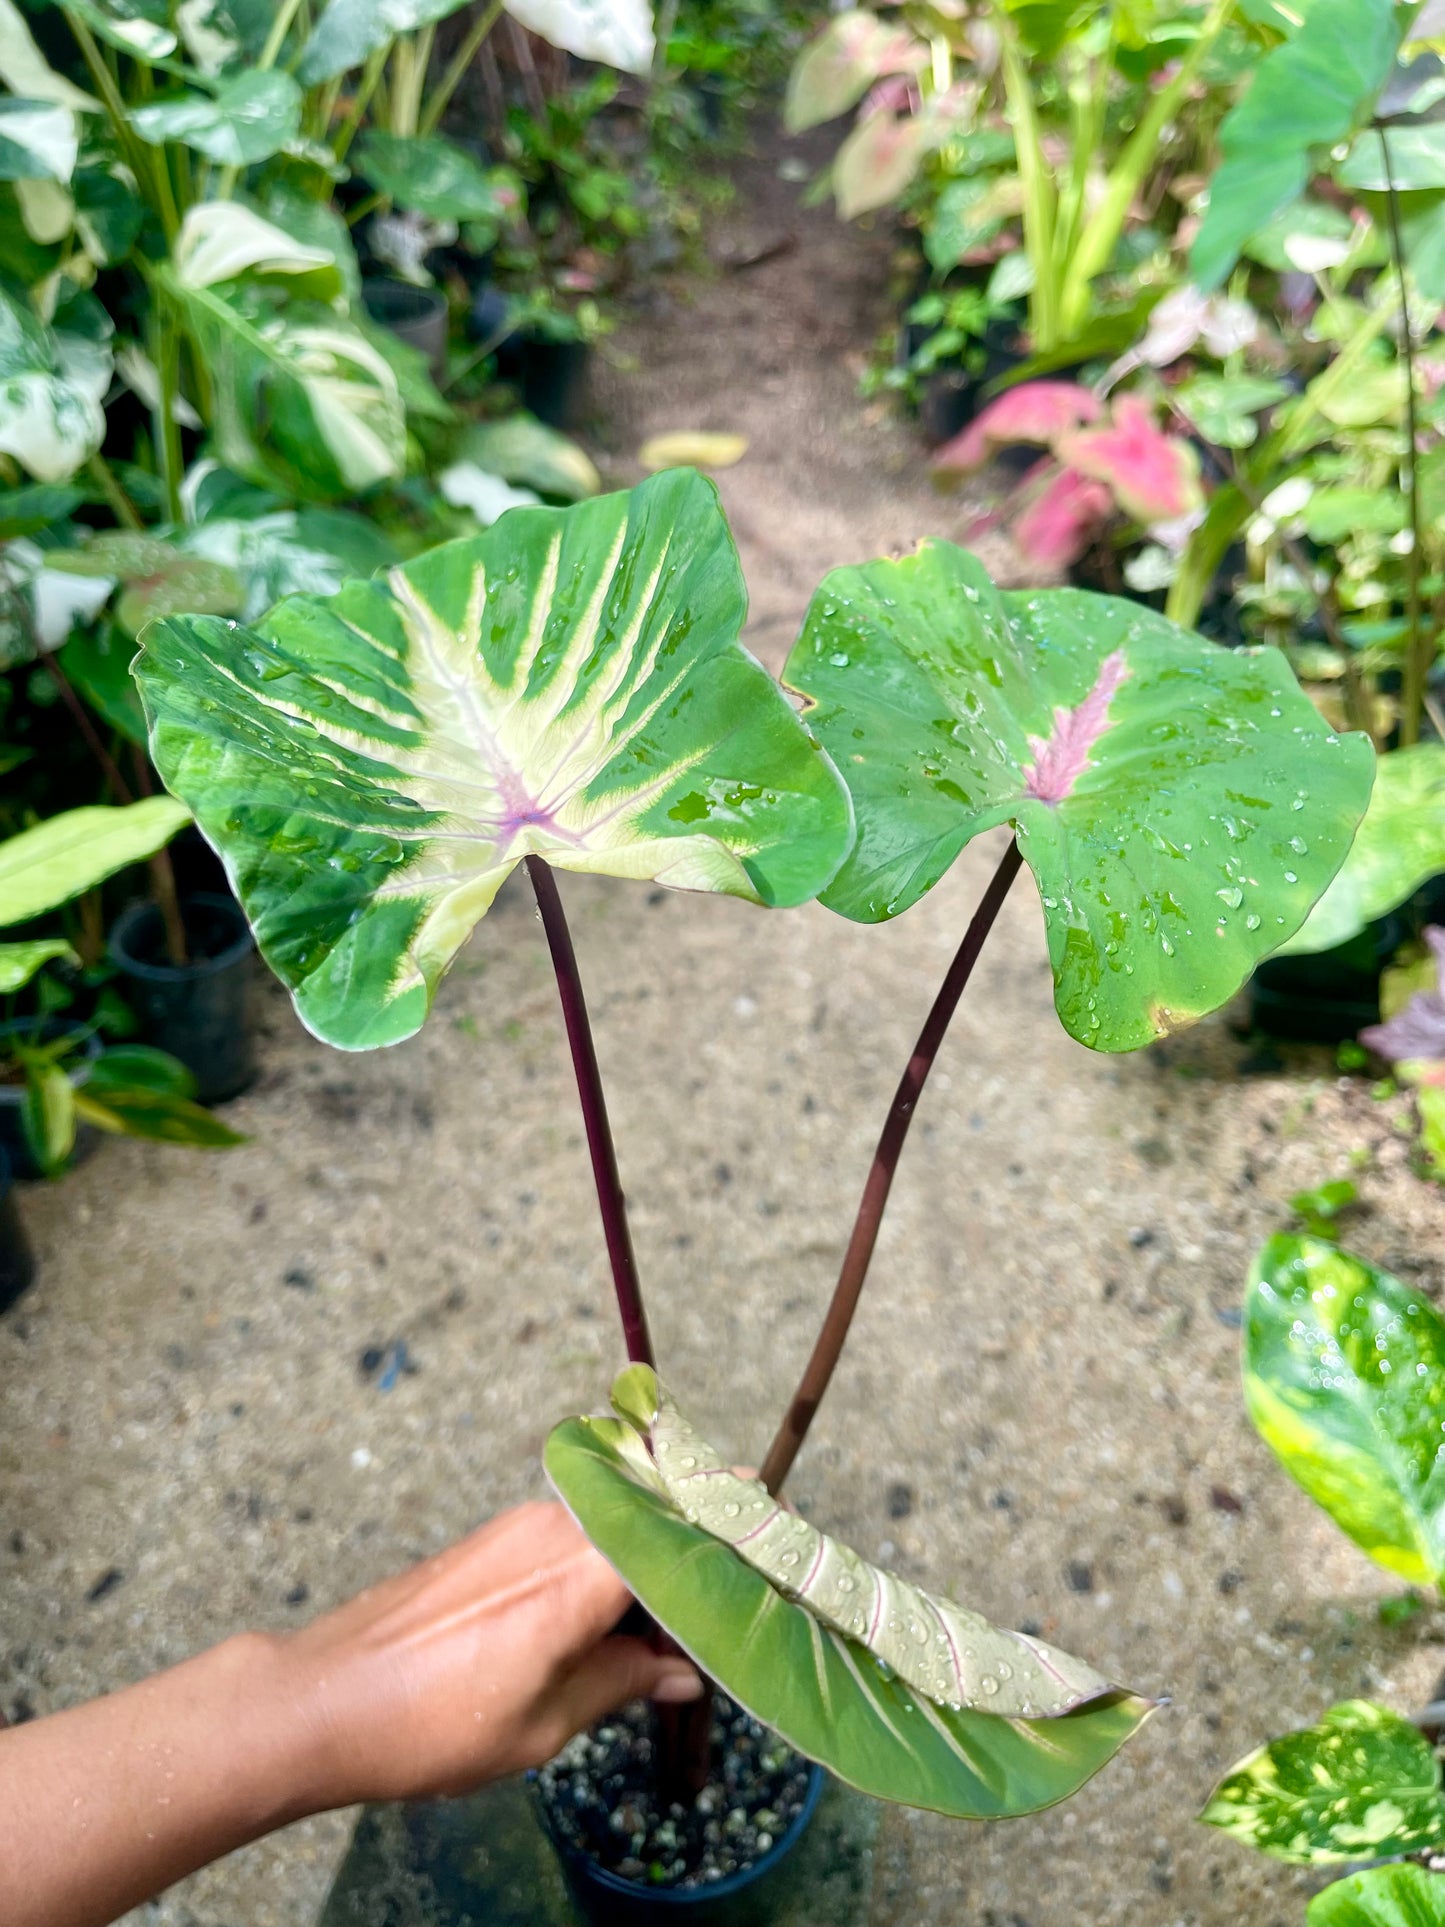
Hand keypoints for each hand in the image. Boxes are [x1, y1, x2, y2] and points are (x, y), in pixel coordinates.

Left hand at [279, 1500, 702, 1806]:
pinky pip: (581, 1538)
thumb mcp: (542, 1724)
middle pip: (660, 1521)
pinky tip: (624, 1627)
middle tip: (744, 1604)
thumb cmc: (428, 1723)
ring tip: (683, 1634)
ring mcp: (523, 1527)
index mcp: (578, 1572)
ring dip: (659, 1568)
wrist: (323, 1698)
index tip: (779, 1558)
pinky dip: (617, 1570)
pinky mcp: (498, 1538)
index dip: (737, 1541)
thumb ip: (623, 1684)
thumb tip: (683, 1672)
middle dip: (705, 1556)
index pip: (684, 1534)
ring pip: (621, 1529)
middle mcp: (556, 1528)